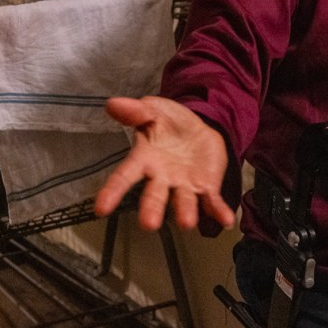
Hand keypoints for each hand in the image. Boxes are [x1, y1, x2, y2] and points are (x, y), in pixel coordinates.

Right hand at [95, 96, 235, 230]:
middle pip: (154, 195)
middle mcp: (162, 178)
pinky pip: (212, 202)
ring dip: (185, 212)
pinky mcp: (206, 188)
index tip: (101, 209)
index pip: (125, 176)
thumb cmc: (169, 123)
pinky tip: (226, 220)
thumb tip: (112, 104)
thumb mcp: (153, 110)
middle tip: (149, 224)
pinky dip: (219, 212)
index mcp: (145, 159)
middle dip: (152, 209)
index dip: (112, 192)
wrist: (199, 127)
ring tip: (186, 223)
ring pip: (183, 202)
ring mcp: (184, 185)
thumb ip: (136, 111)